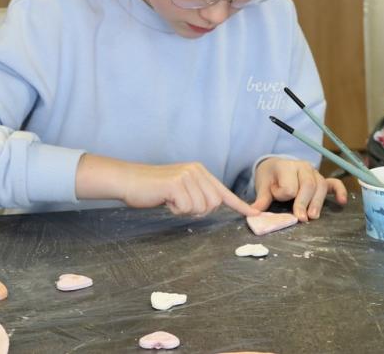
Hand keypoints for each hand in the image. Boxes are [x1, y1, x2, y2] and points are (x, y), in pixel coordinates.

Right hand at [76, 155, 259, 216]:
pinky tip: (165, 200)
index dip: (239, 204)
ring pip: (201, 207)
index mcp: (199, 171)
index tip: (254, 213)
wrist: (129, 180)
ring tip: (171, 200)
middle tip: (180, 204)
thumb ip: (197, 194)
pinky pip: (186, 208)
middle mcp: (196, 171)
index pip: (223, 191)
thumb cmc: (153, 188)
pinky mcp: (177, 184)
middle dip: (199, 210)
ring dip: (185, 210)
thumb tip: (212, 206)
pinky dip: (175, 210)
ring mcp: (187, 176)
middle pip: (215, 203)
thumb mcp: (180, 188)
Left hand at [251, 157, 347, 221]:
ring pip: (320, 186)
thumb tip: (254, 213)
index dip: (282, 194)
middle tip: (301, 219)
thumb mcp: (262, 185)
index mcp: (285, 167)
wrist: (276, 166)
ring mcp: (314, 172)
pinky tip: (342, 201)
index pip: (289, 185)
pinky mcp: (322, 179)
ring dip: (318, 202)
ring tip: (313, 216)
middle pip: (308, 185)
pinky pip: (333, 183)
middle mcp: (301, 167)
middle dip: (304, 203)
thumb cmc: (270, 177)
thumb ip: (261, 199)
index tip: (275, 196)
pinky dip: (339, 191)